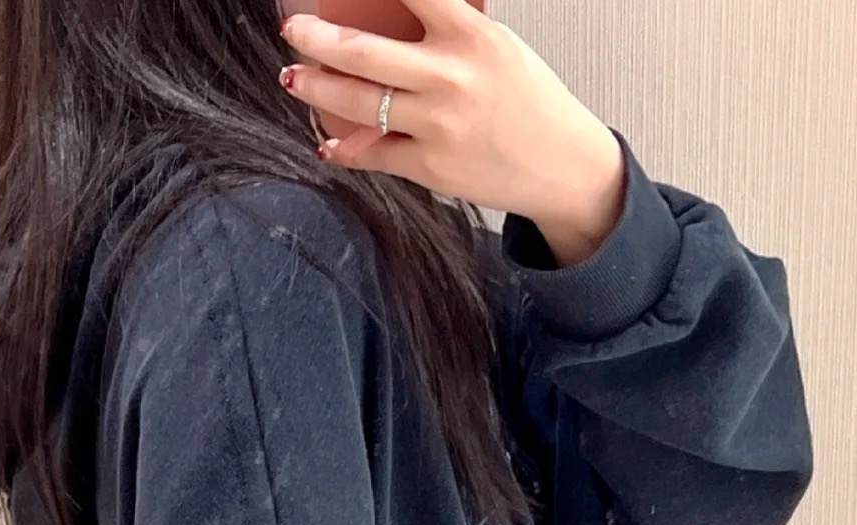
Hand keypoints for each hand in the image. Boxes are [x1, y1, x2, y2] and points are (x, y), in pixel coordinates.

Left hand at [277, 0, 626, 263]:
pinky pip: (373, 155)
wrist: (562, 166)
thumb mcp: (495, 46)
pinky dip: (344, 149)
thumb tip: (384, 24)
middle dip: (316, 38)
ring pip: (358, 104)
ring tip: (293, 78)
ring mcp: (438, 126)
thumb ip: (444, 32)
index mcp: (471, 36)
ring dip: (315, 89)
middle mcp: (451, 78)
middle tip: (293, 30)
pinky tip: (328, 142)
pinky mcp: (431, 168)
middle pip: (363, 52)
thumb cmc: (528, 101)